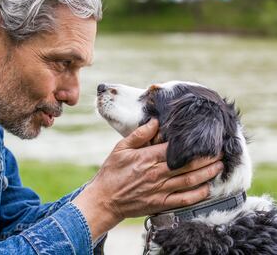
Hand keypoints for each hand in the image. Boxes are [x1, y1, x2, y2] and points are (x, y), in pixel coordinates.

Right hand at [72, 118, 222, 240]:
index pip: (174, 149)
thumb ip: (139, 135)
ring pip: (189, 181)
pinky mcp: (160, 204)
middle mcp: (156, 174)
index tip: (204, 138)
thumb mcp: (120, 148)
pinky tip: (207, 188)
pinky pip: (183, 199)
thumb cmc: (112, 172)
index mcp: (146, 158)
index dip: (192, 144)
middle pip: (187, 165)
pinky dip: (198, 194)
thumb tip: (155, 122)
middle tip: (220, 152)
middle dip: (206, 158)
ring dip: (207, 174)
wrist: (105, 199)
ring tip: (219, 166)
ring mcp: (159, 190)